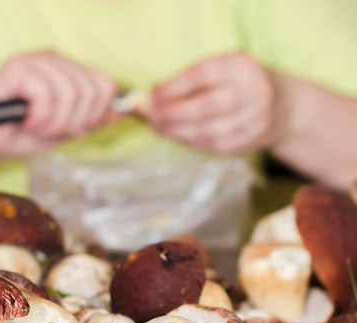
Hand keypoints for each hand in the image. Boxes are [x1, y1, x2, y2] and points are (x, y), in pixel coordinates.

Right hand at [0, 50, 118, 157]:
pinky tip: (26, 122)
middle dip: (73, 123)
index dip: (94, 115)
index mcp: (69, 70)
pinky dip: (39, 119)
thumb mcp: (67, 130)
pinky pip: (46, 96)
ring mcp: (36, 60)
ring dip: (54, 123)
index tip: (72, 129)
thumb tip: (123, 112)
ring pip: (70, 94)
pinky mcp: (17, 66)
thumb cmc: (23, 135)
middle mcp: (55, 59)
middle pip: (91, 92)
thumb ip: (93, 119)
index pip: (106, 85)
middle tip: (49, 130)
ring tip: (36, 127)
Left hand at [148, 52, 278, 153]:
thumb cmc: (238, 85)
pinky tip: (175, 135)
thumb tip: (154, 98)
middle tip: (153, 117)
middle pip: (207, 106)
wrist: (280, 108)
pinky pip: (212, 145)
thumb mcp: (222, 69)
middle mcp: (251, 92)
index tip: (154, 94)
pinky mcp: (247, 142)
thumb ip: (191, 80)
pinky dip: (189, 141)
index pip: (203, 74)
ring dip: (177, 131)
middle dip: (174, 113)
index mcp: (241, 66)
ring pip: (207, 130)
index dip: (174, 86)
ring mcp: (252, 120)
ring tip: (158, 127)